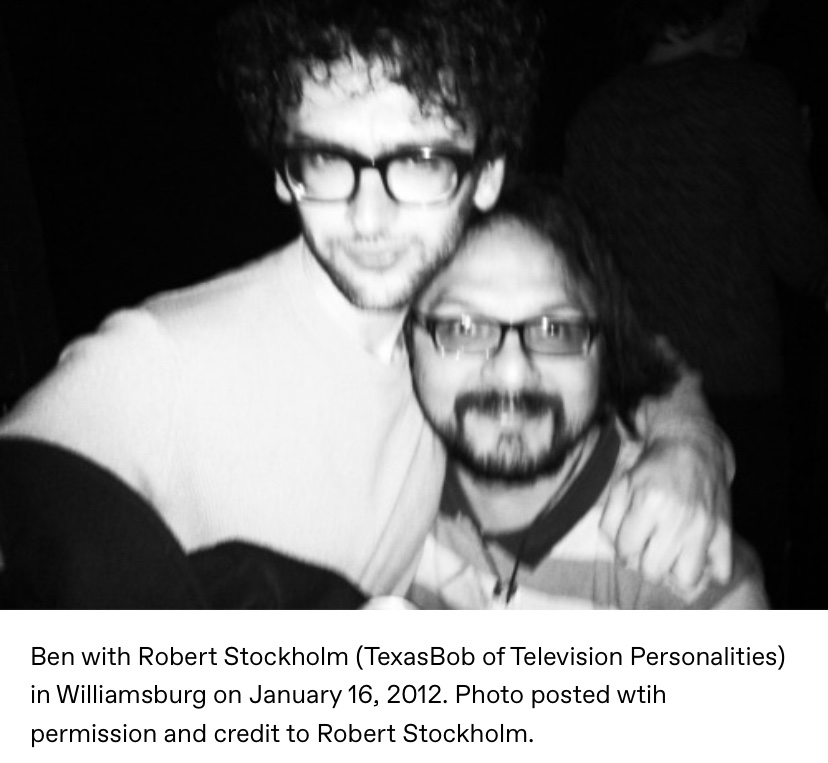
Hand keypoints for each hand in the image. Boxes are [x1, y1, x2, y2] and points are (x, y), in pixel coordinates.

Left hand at [600, 435, 732, 594]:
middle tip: (648, 548)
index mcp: (648, 502)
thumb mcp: (623, 485)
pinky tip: (696, 554)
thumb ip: (610, 519)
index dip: (624, 547)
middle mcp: (677, 517)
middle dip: (645, 562)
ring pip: (687, 579)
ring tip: (671, 555)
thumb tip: (616, 552)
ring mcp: (704, 527)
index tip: (630, 538)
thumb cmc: (653, 469)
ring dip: (676, 572)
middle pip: (653, 571)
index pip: (626, 550)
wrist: (693, 448)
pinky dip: (710, 571)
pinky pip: (722, 572)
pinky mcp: (724, 531)